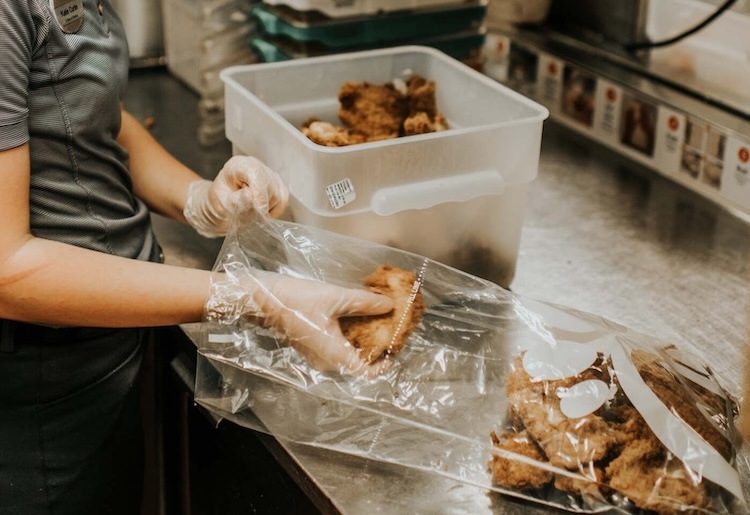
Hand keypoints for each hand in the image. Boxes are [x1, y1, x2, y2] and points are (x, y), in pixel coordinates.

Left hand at [184, 156, 288, 236]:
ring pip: (279, 194)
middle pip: (270, 186)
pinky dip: (275, 210)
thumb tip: (252, 197)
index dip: (260, 193)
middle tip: (248, 213)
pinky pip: (283, 200)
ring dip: (268, 208)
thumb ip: (236, 201)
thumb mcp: (221, 205)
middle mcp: (255, 165)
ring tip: (253, 211)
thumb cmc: (219, 204)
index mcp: (238, 165)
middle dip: (262, 204)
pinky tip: (263, 212)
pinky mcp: (276, 185)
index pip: (256, 174)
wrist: (221, 208)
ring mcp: (268, 174)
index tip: (259, 211)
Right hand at [207, 270, 394, 376]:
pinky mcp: (311, 344)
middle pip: (359, 361)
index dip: (384, 364)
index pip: (366, 372)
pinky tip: (356, 314)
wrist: (260, 299)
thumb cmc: (294, 301)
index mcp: (334, 355)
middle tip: (390, 325)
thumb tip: (389, 305)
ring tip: (377, 317)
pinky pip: (336, 345)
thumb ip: (365, 303)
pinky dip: (349, 333)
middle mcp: (326, 360)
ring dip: (363, 337)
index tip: (395, 348)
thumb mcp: (336, 298)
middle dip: (376, 345)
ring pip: (347, 352)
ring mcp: (317, 354)